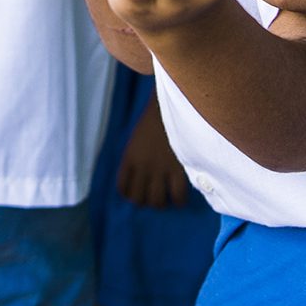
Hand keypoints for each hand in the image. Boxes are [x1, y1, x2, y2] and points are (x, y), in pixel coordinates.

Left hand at [116, 91, 190, 208]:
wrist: (173, 102)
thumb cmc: (158, 117)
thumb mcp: (139, 137)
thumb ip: (138, 156)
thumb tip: (144, 175)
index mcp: (130, 158)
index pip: (123, 189)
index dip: (132, 195)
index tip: (142, 192)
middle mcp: (142, 167)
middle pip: (139, 200)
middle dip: (148, 201)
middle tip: (157, 196)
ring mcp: (159, 169)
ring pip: (157, 202)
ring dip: (163, 203)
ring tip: (169, 198)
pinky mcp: (178, 168)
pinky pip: (177, 196)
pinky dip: (179, 200)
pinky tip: (181, 196)